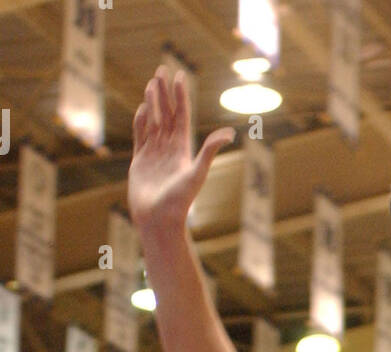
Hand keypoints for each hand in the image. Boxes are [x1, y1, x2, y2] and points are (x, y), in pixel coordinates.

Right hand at [129, 66, 234, 232]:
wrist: (159, 221)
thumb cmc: (179, 201)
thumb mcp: (197, 173)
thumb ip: (209, 151)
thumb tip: (229, 133)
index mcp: (183, 151)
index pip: (182, 117)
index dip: (181, 97)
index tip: (181, 76)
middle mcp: (169, 150)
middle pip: (167, 115)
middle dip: (165, 93)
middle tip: (162, 70)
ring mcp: (154, 155)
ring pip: (153, 122)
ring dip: (153, 103)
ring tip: (152, 83)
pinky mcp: (140, 162)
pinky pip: (140, 136)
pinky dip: (140, 121)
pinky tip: (142, 108)